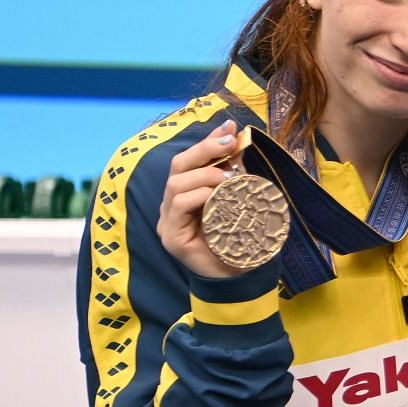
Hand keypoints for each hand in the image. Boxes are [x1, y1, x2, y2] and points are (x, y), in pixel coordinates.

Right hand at [157, 118, 248, 279]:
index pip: (189, 162)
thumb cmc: (239, 241)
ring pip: (175, 185)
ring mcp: (168, 222)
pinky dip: (199, 196)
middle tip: (229, 142)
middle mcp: (172, 207)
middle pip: (177, 167)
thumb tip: (239, 147)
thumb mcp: (239, 203)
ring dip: (205, 175)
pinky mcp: (171, 237)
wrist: (238, 280)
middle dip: (204, 150)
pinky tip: (217, 195)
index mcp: (186, 196)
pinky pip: (178, 207)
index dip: (207, 142)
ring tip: (230, 177)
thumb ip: (235, 179)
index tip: (229, 126)